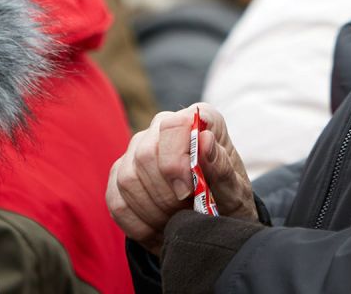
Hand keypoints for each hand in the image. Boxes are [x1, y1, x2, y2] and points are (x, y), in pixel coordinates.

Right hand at [107, 104, 257, 253]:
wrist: (214, 217)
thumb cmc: (228, 197)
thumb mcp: (235, 188)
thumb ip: (221, 166)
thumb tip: (205, 139)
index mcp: (199, 120)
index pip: (173, 125)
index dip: (175, 160)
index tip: (187, 191)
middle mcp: (163, 127)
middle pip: (145, 154)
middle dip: (164, 194)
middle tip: (185, 212)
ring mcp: (138, 149)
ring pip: (128, 178)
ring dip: (152, 211)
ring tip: (175, 222)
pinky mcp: (120, 174)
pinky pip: (116, 200)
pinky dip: (137, 224)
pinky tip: (159, 230)